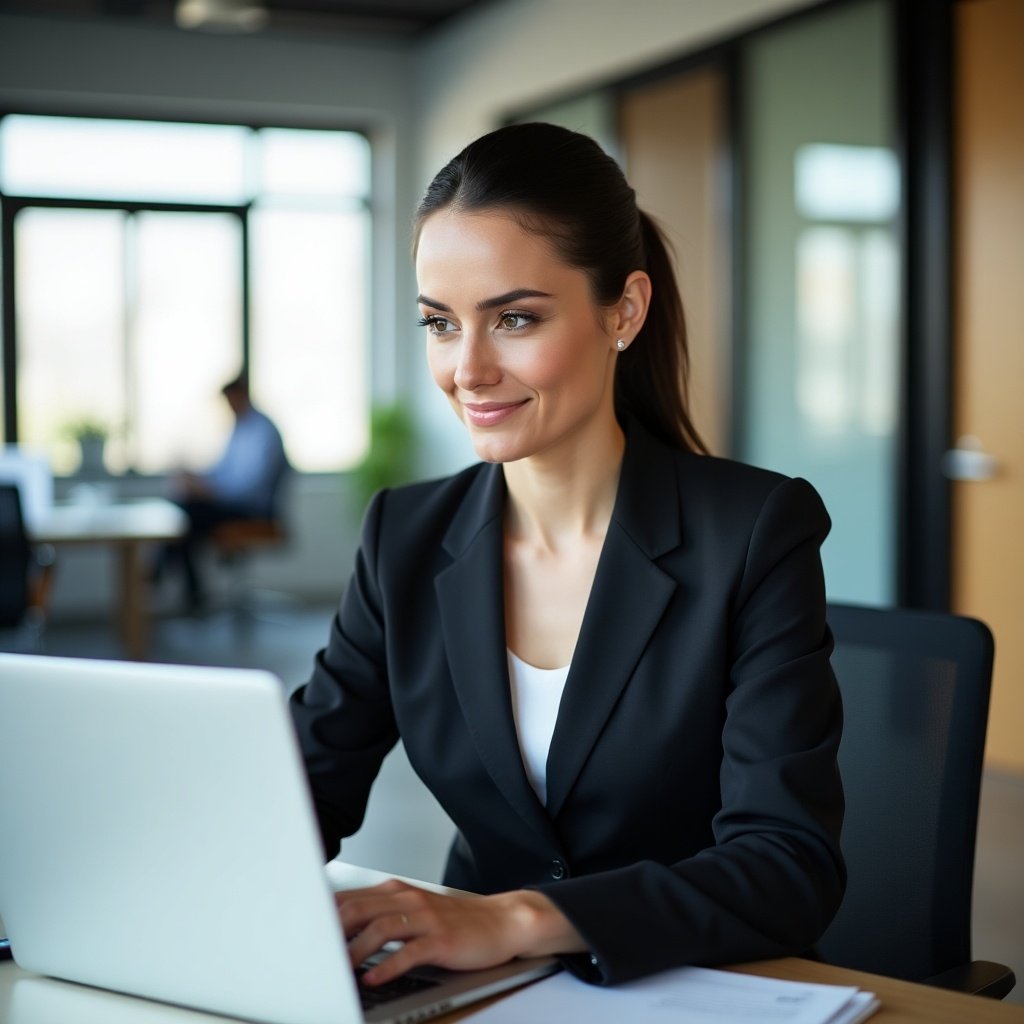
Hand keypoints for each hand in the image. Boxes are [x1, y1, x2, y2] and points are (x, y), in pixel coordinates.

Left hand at [335, 879, 584, 985]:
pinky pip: (409, 952)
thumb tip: (341, 929)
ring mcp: (427, 919)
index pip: (351, 898)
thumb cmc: (456, 920)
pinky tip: (373, 979)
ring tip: (339, 970)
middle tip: (313, 953)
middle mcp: (409, 900)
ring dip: (355, 951)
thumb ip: (382, 915)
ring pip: (380, 929)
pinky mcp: (442, 940)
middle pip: (360, 909)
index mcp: (398, 892)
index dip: (324, 917)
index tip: (304, 934)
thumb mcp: (416, 911)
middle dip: (332, 932)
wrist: (502, 920)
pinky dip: (387, 966)